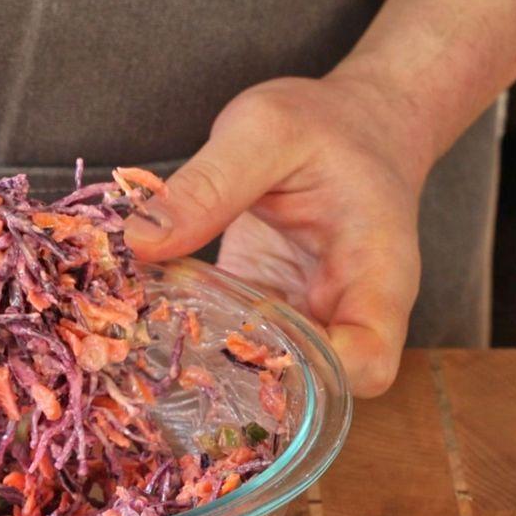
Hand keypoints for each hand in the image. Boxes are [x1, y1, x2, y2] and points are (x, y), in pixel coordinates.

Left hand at [124, 75, 434, 396]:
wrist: (349, 127)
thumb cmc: (325, 125)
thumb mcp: (265, 130)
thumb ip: (209, 184)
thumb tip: (140, 240)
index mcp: (376, 275)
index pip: (369, 362)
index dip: (319, 377)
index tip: (251, 349)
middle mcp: (344, 314)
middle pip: (314, 390)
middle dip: (248, 387)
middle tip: (175, 359)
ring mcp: (302, 320)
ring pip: (266, 380)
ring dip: (210, 373)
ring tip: (148, 346)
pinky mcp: (261, 314)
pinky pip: (231, 350)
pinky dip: (192, 344)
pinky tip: (144, 326)